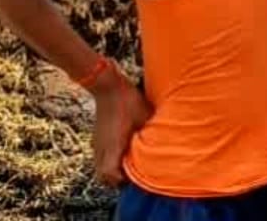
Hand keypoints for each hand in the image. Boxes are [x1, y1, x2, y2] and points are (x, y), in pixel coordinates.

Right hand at [91, 68, 152, 188]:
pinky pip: (99, 156)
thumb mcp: (145, 116)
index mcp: (114, 145)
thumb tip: (170, 141)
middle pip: (102, 175)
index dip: (121, 180)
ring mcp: (97, 142)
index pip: (110, 174)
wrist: (108, 86)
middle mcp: (102, 147)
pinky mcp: (96, 137)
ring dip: (112, 170)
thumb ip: (153, 132)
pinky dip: (108, 160)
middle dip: (117, 179)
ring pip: (99, 167)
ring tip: (128, 164)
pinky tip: (122, 152)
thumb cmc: (128, 100)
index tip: (134, 178)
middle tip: (133, 174)